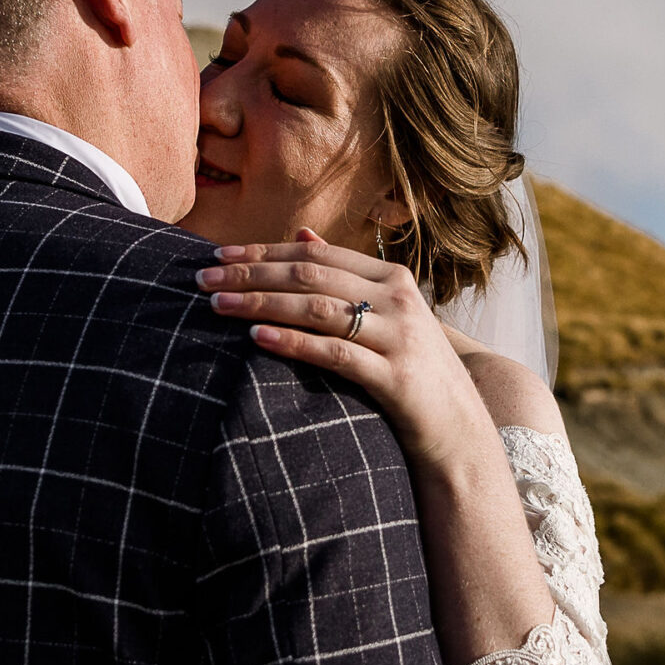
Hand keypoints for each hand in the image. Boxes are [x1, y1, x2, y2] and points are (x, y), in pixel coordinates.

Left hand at [195, 231, 487, 469]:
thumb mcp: (387, 315)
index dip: (263, 251)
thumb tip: (300, 233)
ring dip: (261, 303)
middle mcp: (398, 298)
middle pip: (310, 275)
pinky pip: (335, 353)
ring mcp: (399, 336)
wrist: (461, 431)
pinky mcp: (396, 377)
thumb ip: (346, 275)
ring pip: (317, 308)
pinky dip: (292, 343)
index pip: (316, 254)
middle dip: (250, 273)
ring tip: (217, 305)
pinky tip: (257, 339)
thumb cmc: (413, 370)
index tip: (218, 253)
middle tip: (203, 278)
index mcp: (392, 277)